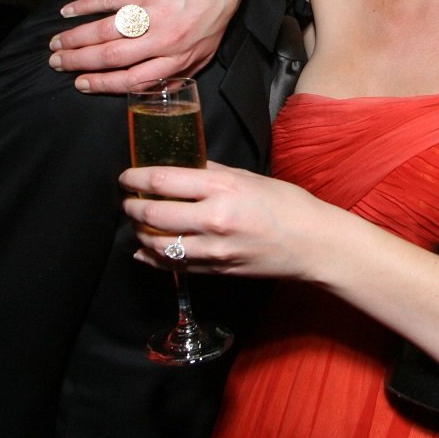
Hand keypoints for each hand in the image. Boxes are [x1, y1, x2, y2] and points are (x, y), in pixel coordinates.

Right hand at [48, 0, 249, 93]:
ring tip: (56, 43)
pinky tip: (67, 12)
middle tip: (57, 63)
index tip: (80, 84)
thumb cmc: (211, 16)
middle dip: (79, 62)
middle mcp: (165, 41)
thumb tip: (148, 90)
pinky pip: (108, 2)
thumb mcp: (202, 52)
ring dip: (75, 39)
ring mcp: (154, 14)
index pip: (134, 81)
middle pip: (113, 57)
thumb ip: (177, 72)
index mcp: (179, 61)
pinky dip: (84, 7)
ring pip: (105, 32)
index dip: (103, 84)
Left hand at [120, 161, 331, 279]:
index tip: (126, 176)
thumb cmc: (287, 206)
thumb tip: (181, 166)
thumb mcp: (248, 178)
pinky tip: (145, 250)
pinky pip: (172, 266)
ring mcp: (213, 250)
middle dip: (132, 207)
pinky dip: (153, 258)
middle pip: (152, 215)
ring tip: (140, 224)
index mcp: (222, 190)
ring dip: (140, 234)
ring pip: (157, 245)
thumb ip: (211, 172)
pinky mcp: (215, 271)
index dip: (136, 178)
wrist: (312, 244)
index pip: (163, 182)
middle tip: (129, 200)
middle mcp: (213, 220)